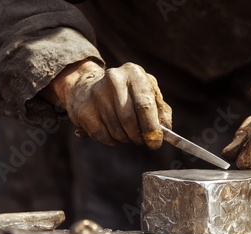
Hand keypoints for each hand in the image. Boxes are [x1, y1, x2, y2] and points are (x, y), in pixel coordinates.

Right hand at [45, 60, 171, 149]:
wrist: (87, 87)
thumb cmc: (127, 93)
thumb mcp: (148, 93)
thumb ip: (161, 111)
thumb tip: (166, 130)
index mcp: (134, 73)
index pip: (145, 105)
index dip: (152, 128)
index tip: (155, 143)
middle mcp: (114, 79)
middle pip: (130, 121)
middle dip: (138, 136)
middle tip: (142, 141)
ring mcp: (97, 94)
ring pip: (117, 131)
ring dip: (126, 138)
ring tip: (126, 131)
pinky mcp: (84, 110)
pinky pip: (103, 136)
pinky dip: (112, 140)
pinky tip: (112, 131)